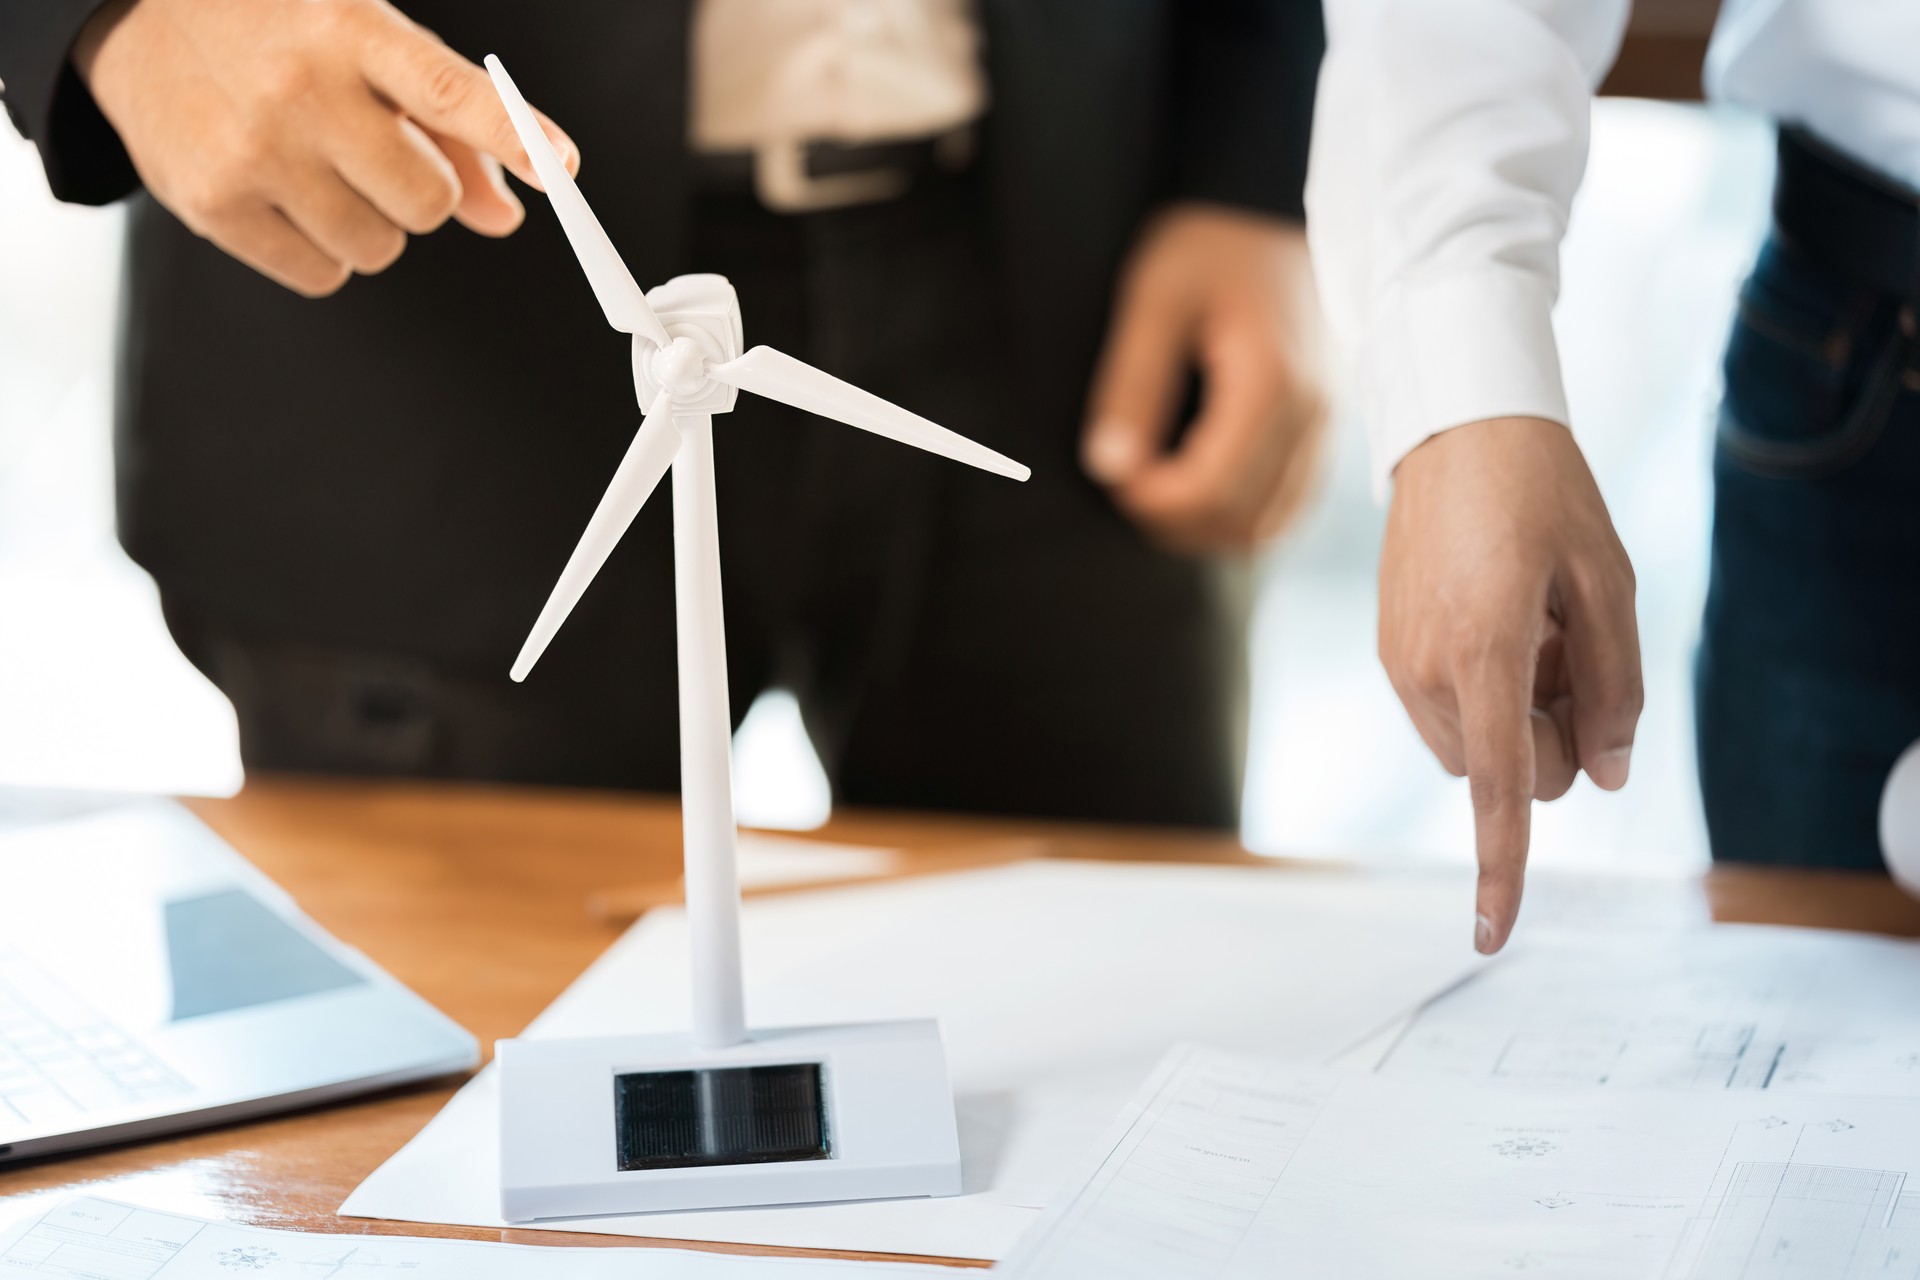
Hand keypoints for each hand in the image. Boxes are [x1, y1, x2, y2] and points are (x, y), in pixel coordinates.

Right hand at [73, 0, 577, 296]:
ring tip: (323, 169)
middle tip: (377, 156)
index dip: (514, 136)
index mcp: (349, 30)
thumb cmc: (271, 26)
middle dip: (420, 192)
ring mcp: (254, 150)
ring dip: (371, 224)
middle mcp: (302, 89)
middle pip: (428, 202)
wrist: (134, 11)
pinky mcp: (214, 204)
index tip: (561, 167)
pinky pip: (324, 276)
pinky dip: (322, 252)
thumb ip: (451, 124)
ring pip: (381, 248)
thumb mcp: (366, 43)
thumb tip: (507, 213)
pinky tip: (288, 196)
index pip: (451, 92)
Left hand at [1081, 204, 1329, 550]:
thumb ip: (1131, 387)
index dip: (1153, 502)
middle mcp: (1312, 415)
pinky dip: (1241, 514)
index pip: (1213, 492)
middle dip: (1175, 521)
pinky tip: (1199, 484)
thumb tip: (1110, 468)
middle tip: (1127, 480)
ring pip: (1272, 526)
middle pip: (1243, 523)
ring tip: (1157, 486)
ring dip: (1207, 527)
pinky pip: (1290, 504)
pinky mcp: (1325, 426)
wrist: (1269, 203)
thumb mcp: (1153, 301)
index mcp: (1271, 384)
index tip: (1113, 472)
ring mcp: (1327, 425)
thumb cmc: (1208, 245)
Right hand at [1381, 418, 1641, 953]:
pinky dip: (1487, 698)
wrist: (1457, 430)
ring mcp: (1399, 664)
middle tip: (1575, 661)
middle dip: (1555, 745)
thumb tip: (1609, 776)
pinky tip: (1503, 627)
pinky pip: (1449, 716)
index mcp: (1484, 652)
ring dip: (1519, 722)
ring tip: (1536, 635)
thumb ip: (1616, 688)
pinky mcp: (1389, 652)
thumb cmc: (1544, 497)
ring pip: (1476, 752)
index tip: (1490, 937)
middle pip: (1509, 775)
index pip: (1498, 788)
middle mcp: (1427, 671)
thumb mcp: (1608, 584)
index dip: (1502, 869)